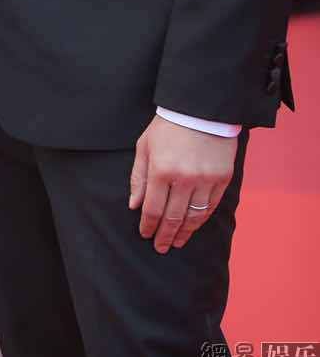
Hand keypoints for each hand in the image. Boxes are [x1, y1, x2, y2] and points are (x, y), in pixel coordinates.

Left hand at [129, 115, 237, 252]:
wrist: (200, 108)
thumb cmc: (168, 126)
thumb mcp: (145, 145)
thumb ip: (139, 177)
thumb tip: (134, 204)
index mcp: (161, 169)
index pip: (153, 208)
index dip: (148, 225)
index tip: (145, 235)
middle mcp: (184, 178)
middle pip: (173, 217)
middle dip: (165, 236)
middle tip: (160, 247)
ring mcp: (205, 180)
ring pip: (193, 217)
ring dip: (184, 232)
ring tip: (177, 242)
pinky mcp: (222, 179)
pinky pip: (211, 207)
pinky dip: (201, 220)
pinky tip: (193, 226)